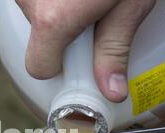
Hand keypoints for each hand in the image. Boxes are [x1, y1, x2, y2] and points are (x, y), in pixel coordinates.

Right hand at [16, 0, 155, 102]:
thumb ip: (115, 48)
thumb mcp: (130, 4)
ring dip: (55, 11)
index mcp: (53, 19)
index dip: (60, 70)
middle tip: (90, 18)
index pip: (39, 68)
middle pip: (38, 39)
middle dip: (61, 35)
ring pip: (35, 13)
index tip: (79, 63)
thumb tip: (112, 91)